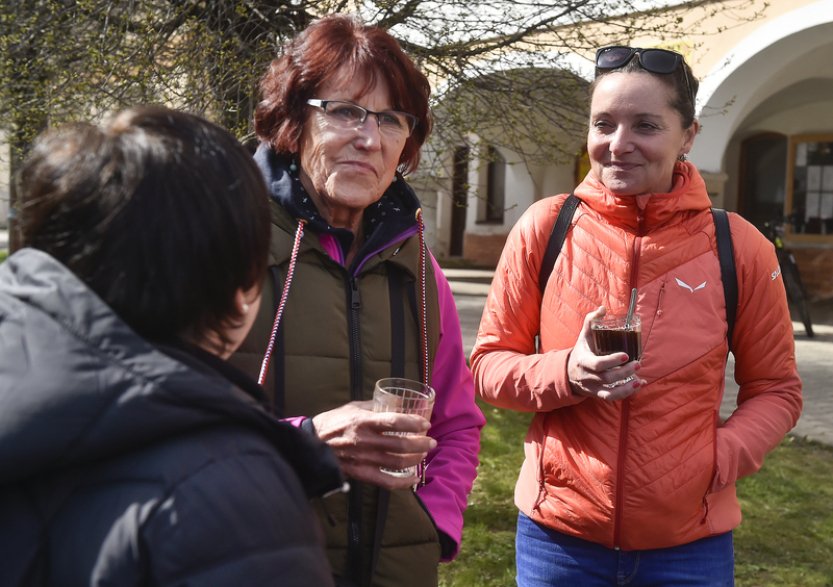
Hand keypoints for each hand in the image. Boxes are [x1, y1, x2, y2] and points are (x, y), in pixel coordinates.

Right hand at [311, 401, 436, 489]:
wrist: (312, 443)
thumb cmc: (333, 422)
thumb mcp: (352, 407)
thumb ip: (373, 407)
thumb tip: (394, 404)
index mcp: (362, 421)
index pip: (394, 422)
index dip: (413, 423)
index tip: (425, 424)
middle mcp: (364, 441)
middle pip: (400, 445)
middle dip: (421, 444)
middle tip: (431, 441)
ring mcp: (363, 459)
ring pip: (396, 463)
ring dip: (415, 459)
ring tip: (423, 454)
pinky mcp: (360, 473)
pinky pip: (385, 481)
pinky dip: (403, 482)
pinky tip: (413, 478)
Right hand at [567, 307, 644, 401]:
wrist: (568, 373)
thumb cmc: (581, 351)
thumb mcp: (583, 336)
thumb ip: (591, 321)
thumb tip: (603, 308)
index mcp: (583, 361)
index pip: (597, 364)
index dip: (612, 361)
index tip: (626, 355)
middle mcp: (587, 376)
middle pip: (606, 378)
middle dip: (624, 372)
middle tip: (638, 363)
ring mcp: (592, 387)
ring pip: (609, 392)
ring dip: (626, 388)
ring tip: (640, 380)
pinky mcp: (597, 394)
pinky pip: (611, 397)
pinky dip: (626, 393)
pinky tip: (638, 385)